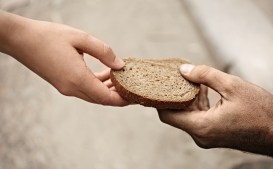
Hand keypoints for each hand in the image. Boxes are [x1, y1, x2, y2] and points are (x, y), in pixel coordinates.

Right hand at [0, 11, 127, 105]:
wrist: (20, 39)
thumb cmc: (49, 36)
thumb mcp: (81, 39)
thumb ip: (104, 52)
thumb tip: (121, 66)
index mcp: (77, 79)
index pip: (106, 98)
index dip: (122, 100)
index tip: (136, 98)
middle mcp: (72, 88)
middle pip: (101, 99)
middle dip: (118, 95)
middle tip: (133, 87)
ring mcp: (65, 88)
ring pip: (93, 94)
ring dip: (108, 89)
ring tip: (122, 78)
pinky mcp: (62, 84)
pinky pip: (85, 89)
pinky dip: (98, 84)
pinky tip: (106, 74)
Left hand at [158, 64, 272, 163]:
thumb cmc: (261, 113)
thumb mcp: (233, 86)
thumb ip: (205, 75)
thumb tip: (183, 69)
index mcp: (201, 126)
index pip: (166, 114)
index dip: (160, 98)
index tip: (159, 83)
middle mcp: (200, 135)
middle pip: (176, 113)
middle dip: (175, 94)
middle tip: (176, 75)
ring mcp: (207, 136)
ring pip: (188, 114)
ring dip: (188, 97)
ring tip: (192, 78)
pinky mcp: (214, 134)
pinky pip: (199, 117)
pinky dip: (198, 103)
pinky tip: (204, 88)